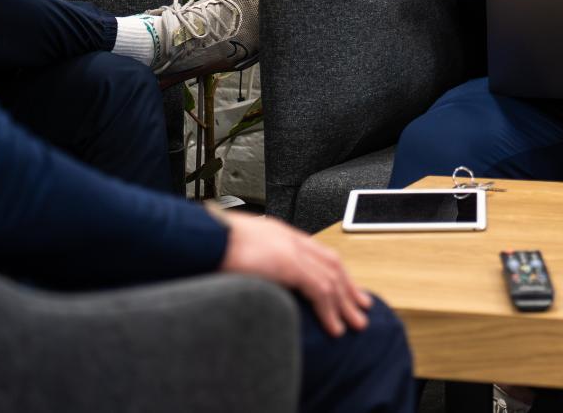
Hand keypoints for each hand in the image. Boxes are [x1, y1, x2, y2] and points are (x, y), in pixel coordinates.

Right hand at [219, 211, 373, 337]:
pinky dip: (329, 310)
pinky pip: (320, 291)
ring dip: (344, 304)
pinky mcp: (290, 265)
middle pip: (332, 265)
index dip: (335, 273)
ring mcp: (292, 251)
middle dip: (349, 288)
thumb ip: (255, 262)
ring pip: (331, 280)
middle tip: (361, 307)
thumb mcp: (238, 251)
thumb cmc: (211, 244)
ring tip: (354, 324)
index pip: (318, 254)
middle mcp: (291, 240)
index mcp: (281, 235)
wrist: (202, 237)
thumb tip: (256, 276)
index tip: (345, 289)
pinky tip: (334, 327)